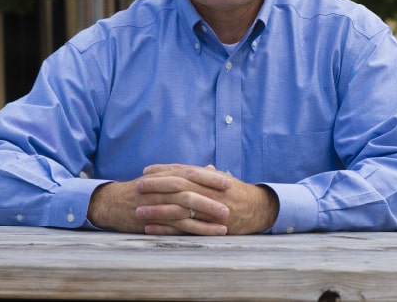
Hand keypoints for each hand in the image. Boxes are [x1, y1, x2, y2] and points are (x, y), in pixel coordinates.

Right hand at [86, 165, 230, 234]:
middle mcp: (163, 188)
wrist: (113, 203)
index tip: (227, 180)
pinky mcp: (156, 221)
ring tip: (226, 217)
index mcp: (166, 176)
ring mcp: (159, 204)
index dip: (209, 177)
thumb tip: (209, 167)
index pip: (190, 173)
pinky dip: (197, 228)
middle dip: (211, 192)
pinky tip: (212, 232)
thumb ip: (187, 173)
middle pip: (190, 188)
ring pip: (186, 207)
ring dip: (207, 212)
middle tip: (231, 195)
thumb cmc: (141, 190)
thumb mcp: (162, 177)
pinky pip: (179, 226)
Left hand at [137, 164, 278, 234]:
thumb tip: (200, 167)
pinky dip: (165, 229)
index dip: (162, 170)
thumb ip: (209, 174)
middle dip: (155, 186)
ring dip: (156, 210)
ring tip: (138, 211)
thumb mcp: (223, 179)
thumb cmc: (239, 192)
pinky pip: (183, 228)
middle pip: (176, 186)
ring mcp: (207, 210)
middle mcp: (206, 191)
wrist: (259, 209)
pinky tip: (150, 229)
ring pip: (177, 208)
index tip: (146, 171)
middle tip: (137, 186)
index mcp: (208, 178)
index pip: (181, 171)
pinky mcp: (208, 227)